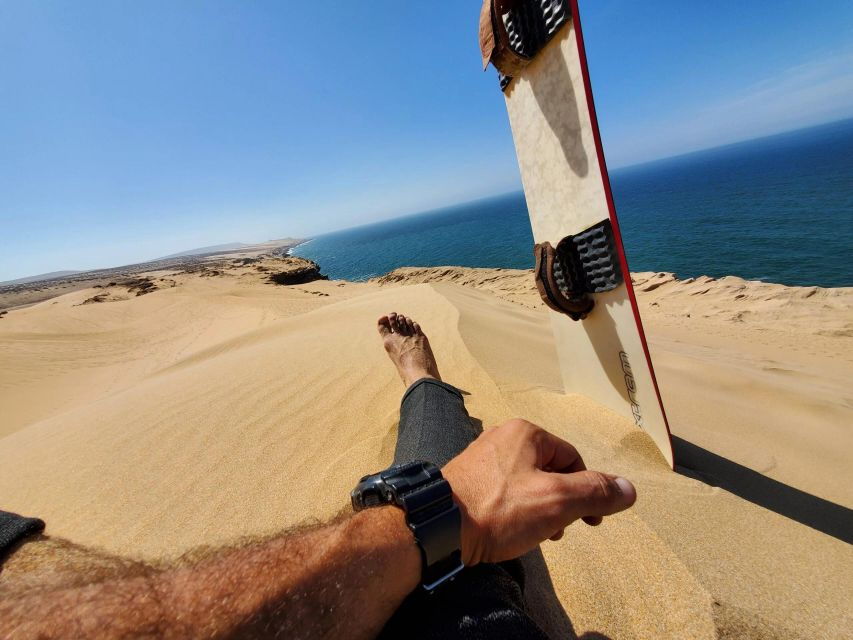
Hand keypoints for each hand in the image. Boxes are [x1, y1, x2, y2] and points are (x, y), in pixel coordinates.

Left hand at [443, 418, 635, 564]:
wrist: (438, 527)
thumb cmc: (498, 510)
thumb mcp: (557, 501)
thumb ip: (595, 493)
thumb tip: (629, 489)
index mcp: (526, 433)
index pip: (573, 459)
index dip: (587, 492)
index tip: (589, 523)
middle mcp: (502, 437)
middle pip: (550, 470)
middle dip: (561, 502)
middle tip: (558, 531)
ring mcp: (481, 458)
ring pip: (527, 483)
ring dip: (539, 509)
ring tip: (533, 535)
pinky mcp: (466, 480)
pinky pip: (503, 492)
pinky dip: (514, 511)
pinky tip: (509, 532)